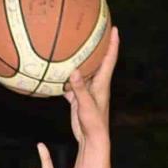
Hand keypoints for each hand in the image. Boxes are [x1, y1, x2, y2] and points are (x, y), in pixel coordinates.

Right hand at [63, 27, 118, 148]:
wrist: (92, 139)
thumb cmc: (93, 123)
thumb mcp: (86, 105)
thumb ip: (80, 89)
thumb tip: (73, 71)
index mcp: (102, 83)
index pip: (109, 58)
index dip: (113, 43)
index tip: (113, 28)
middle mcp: (96, 83)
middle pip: (97, 60)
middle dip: (96, 45)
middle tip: (93, 29)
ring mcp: (87, 90)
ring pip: (83, 71)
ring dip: (79, 60)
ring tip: (71, 46)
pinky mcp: (78, 98)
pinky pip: (70, 84)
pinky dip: (64, 78)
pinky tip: (54, 73)